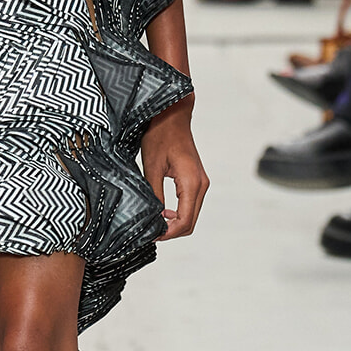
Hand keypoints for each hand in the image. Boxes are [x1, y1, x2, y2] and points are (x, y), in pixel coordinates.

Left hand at [140, 104, 208, 240]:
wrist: (171, 116)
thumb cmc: (160, 136)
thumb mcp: (152, 167)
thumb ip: (154, 195)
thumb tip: (154, 219)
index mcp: (191, 183)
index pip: (184, 221)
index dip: (168, 233)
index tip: (151, 235)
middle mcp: (201, 185)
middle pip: (190, 222)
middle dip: (171, 232)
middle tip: (150, 233)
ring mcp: (201, 182)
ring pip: (191, 215)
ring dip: (175, 224)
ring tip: (154, 224)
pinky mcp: (196, 180)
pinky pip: (190, 204)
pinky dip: (179, 214)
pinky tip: (163, 212)